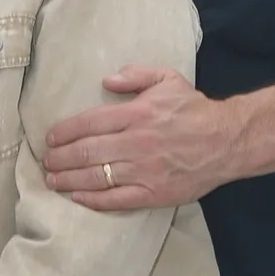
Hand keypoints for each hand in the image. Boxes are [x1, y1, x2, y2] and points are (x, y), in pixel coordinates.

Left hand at [42, 64, 237, 209]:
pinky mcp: (153, 193)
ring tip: (53, 180)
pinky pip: (116, 200)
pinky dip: (93, 200)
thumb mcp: (167, 79)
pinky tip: (78, 198)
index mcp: (137, 114)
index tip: (50, 138)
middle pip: (86, 152)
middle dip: (60, 158)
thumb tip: (106, 80)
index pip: (88, 123)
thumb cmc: (194, 110)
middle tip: (47, 161)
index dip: (64, 132)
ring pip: (97, 177)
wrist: (227, 141)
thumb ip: (135, 75)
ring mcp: (144, 171)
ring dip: (69, 180)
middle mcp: (136, 143)